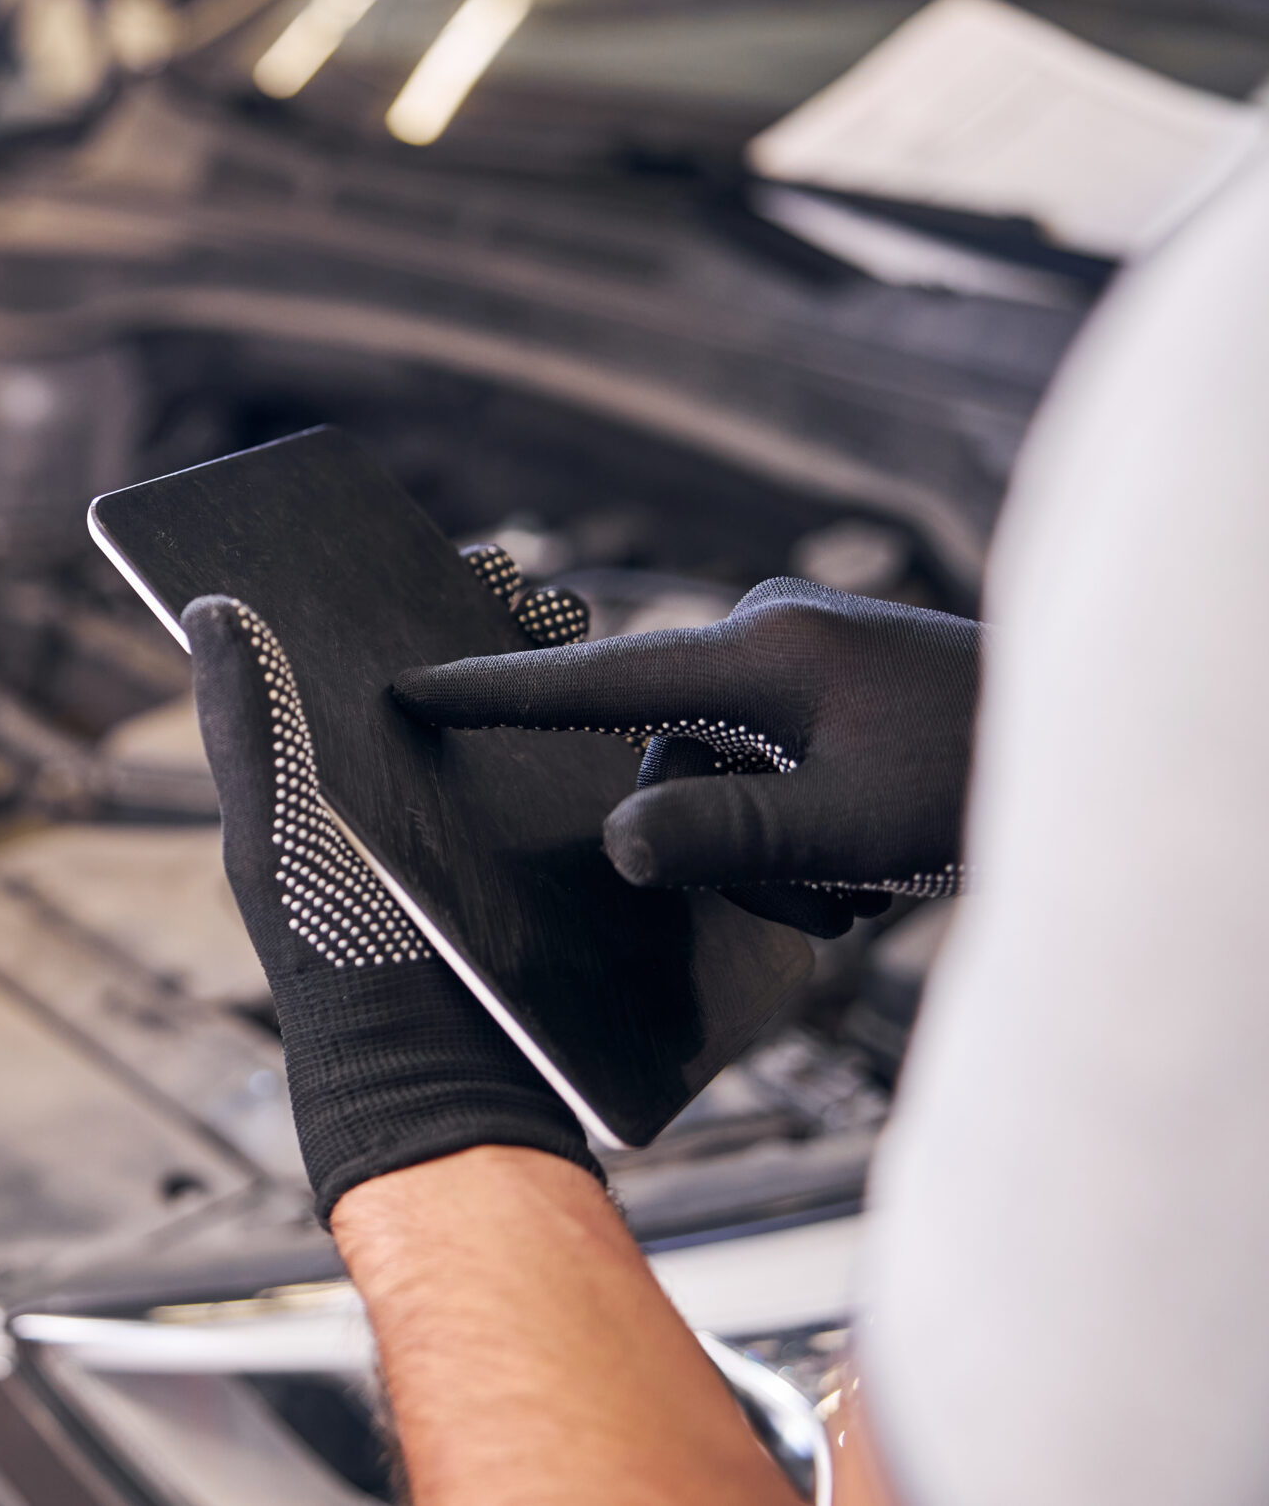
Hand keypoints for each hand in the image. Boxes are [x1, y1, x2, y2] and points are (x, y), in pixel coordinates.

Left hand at [185, 592, 599, 1219]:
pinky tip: (616, 708)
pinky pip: (571, 787)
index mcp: (324, 782)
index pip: (356, 660)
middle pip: (446, 679)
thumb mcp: (276, 838)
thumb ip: (246, 726)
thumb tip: (207, 604)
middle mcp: (398, 802)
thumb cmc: (342, 966)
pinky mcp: (544, 873)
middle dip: (488, 618)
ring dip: (544, 670)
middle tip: (523, 584)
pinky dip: (590, 742)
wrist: (444, 1084)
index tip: (439, 550)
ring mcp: (475, 835)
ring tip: (565, 627)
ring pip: (514, 726)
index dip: (392, 595)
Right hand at [392, 577, 979, 936]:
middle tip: (823, 893)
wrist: (1116, 741)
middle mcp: (773, 633)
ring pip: (726, 768)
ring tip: (865, 884)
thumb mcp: (850, 828)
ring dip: (775, 845)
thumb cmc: (988, 782)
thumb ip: (721, 834)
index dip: (495, 692)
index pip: (595, 678)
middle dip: (724, 838)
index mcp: (760, 653)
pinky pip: (773, 758)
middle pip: (672, 751)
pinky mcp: (841, 678)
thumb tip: (618, 838)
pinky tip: (875, 858)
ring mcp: (811, 651)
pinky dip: (804, 823)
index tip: (409, 688)